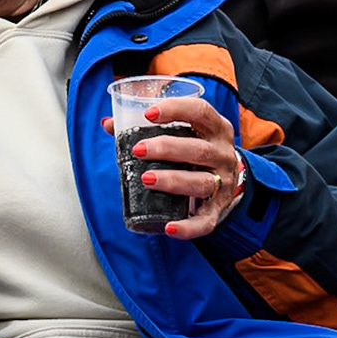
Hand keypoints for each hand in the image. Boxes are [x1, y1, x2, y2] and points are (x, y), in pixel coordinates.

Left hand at [104, 96, 243, 239]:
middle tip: (138, 150)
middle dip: (166, 148)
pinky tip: (169, 228)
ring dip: (173, 180)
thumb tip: (108, 124)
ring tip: (146, 179)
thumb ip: (146, 126)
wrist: (228, 178)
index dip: (176, 109)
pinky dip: (189, 227)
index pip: (201, 111)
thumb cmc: (195, 149)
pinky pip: (206, 221)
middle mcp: (223, 154)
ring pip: (202, 182)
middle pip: (199, 149)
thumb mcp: (182, 133)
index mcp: (215, 128)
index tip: (148, 114)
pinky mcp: (219, 208)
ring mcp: (224, 183)